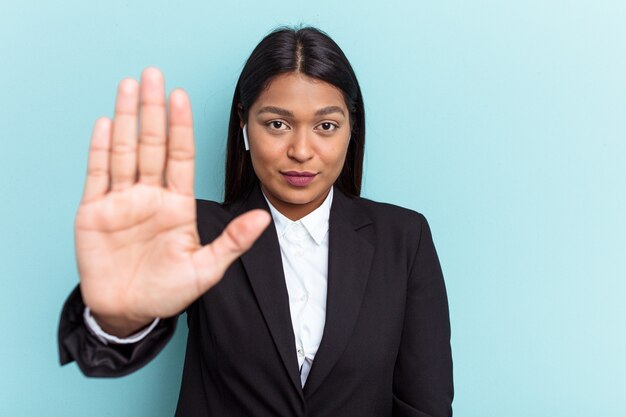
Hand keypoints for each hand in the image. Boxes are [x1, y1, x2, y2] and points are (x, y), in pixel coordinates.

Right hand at [75, 67, 269, 335]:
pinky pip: (97, 174)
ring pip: (124, 151)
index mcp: (177, 204)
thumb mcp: (206, 269)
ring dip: (126, 118)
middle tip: (154, 74)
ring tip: (129, 86)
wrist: (129, 312)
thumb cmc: (168, 291)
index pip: (180, 156)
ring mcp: (121, 201)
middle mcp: (150, 195)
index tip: (182, 98)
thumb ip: (233, 242)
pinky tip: (106, 123)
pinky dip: (100, 149)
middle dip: (153, 110)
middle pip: (151, 144)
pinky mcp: (94, 212)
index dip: (181, 127)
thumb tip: (264, 218)